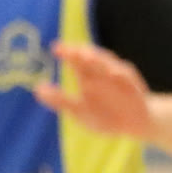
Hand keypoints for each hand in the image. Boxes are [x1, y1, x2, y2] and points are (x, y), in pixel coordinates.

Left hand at [33, 42, 154, 139]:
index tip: (55, 48)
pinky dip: (122, 75)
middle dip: (83, 53)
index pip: (76, 60)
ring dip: (100, 60)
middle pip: (92, 58)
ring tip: (88, 56)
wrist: (135, 124)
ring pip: (110, 64)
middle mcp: (103, 73)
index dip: (67, 53)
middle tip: (72, 50)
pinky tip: (113, 74)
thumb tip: (37, 89)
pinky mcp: (134, 87)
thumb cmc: (106, 116)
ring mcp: (120, 79)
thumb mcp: (79, 111)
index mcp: (88, 77)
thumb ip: (60, 100)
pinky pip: (129, 79)